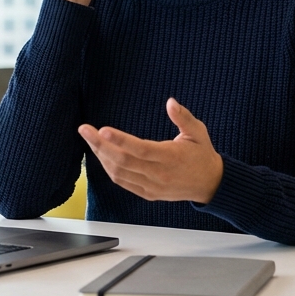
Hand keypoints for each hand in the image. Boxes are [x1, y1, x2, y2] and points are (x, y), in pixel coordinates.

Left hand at [78, 99, 223, 203]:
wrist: (209, 184)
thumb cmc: (202, 155)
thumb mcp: (198, 132)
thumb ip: (183, 117)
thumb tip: (171, 102)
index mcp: (170, 157)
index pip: (140, 149)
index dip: (120, 140)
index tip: (102, 130)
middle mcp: (159, 174)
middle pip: (123, 161)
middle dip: (100, 145)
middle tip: (84, 130)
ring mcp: (152, 186)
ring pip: (119, 173)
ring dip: (101, 156)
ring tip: (90, 140)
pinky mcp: (147, 193)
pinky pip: (123, 182)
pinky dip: (109, 169)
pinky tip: (101, 155)